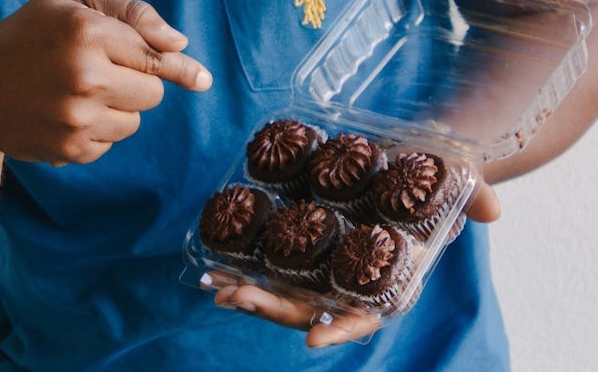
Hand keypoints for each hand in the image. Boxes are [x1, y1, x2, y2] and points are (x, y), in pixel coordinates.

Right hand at [0, 0, 211, 164]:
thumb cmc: (30, 36)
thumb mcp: (72, 5)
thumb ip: (130, 15)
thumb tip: (179, 44)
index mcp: (86, 31)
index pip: (153, 55)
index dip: (181, 67)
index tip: (204, 79)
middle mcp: (84, 75)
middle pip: (152, 92)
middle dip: (138, 82)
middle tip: (104, 70)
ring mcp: (76, 117)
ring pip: (134, 121)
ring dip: (118, 108)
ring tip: (76, 91)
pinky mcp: (69, 149)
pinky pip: (110, 143)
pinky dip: (97, 131)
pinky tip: (63, 114)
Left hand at [202, 180, 501, 346]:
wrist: (414, 152)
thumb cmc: (439, 173)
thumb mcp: (460, 180)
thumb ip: (476, 196)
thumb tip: (492, 209)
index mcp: (392, 278)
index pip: (367, 315)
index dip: (340, 328)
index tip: (312, 336)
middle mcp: (356, 278)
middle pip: (310, 306)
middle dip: (272, 307)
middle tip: (233, 297)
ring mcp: (329, 261)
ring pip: (285, 290)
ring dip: (249, 291)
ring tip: (214, 285)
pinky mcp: (309, 237)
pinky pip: (275, 259)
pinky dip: (247, 264)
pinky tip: (215, 263)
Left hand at [205, 273, 380, 347]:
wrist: (388, 269)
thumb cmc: (377, 298)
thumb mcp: (364, 317)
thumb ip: (338, 331)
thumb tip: (311, 342)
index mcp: (309, 313)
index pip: (276, 310)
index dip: (254, 301)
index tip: (233, 294)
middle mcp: (297, 300)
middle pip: (261, 299)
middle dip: (237, 294)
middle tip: (213, 287)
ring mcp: (294, 282)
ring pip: (260, 283)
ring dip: (234, 281)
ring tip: (209, 278)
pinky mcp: (296, 262)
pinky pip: (268, 263)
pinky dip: (247, 262)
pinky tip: (228, 253)